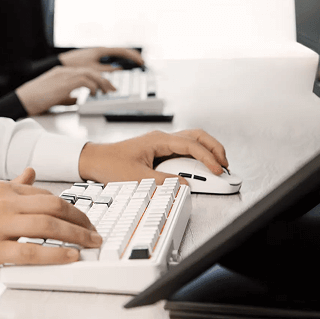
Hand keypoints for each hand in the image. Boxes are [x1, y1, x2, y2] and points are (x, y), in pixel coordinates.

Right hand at [0, 168, 101, 272]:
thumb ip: (10, 185)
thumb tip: (30, 173)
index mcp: (1, 189)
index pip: (45, 194)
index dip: (69, 206)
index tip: (82, 217)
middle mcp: (3, 203)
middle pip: (54, 206)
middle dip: (80, 219)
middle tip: (94, 231)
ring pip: (48, 226)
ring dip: (76, 235)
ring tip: (91, 244)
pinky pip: (31, 252)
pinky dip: (55, 254)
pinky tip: (71, 257)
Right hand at [15, 66, 113, 114]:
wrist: (23, 99)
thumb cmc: (35, 100)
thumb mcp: (55, 97)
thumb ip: (68, 96)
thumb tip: (78, 100)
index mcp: (61, 72)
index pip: (83, 71)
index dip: (97, 78)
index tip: (105, 86)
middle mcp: (64, 71)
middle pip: (90, 70)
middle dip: (104, 80)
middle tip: (112, 89)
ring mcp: (64, 75)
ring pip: (89, 73)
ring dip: (101, 82)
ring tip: (107, 91)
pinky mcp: (64, 82)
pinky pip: (84, 80)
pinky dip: (92, 86)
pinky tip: (94, 94)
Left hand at [58, 47, 143, 70]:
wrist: (61, 63)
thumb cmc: (75, 65)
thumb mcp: (92, 69)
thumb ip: (106, 70)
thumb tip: (120, 70)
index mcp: (101, 50)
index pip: (122, 51)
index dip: (133, 56)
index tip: (141, 61)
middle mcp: (101, 50)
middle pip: (121, 51)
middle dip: (132, 56)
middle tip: (142, 62)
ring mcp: (98, 52)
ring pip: (116, 54)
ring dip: (125, 58)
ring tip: (135, 63)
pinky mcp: (95, 57)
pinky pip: (110, 58)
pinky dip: (117, 61)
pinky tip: (119, 67)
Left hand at [78, 129, 228, 184]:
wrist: (93, 160)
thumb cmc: (110, 164)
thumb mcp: (137, 178)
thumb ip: (163, 181)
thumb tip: (185, 184)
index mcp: (158, 140)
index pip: (191, 145)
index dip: (208, 157)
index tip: (218, 170)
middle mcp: (161, 138)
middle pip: (197, 136)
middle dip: (214, 149)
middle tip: (226, 165)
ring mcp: (160, 143)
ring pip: (191, 140)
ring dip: (207, 151)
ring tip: (218, 166)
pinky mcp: (158, 150)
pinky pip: (183, 149)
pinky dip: (196, 156)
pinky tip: (200, 167)